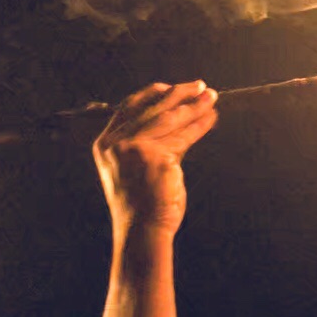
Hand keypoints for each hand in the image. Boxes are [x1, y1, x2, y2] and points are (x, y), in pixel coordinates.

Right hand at [92, 81, 221, 233]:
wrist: (141, 230)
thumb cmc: (141, 204)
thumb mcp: (136, 167)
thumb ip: (150, 142)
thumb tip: (179, 118)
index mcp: (105, 143)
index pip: (129, 107)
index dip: (152, 94)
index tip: (170, 87)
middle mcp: (116, 142)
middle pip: (152, 108)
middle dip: (178, 94)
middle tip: (199, 86)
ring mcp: (134, 147)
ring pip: (170, 118)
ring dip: (194, 105)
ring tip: (211, 96)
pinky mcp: (156, 155)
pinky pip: (183, 136)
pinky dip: (200, 125)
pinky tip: (211, 118)